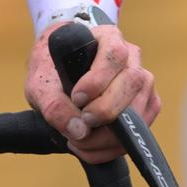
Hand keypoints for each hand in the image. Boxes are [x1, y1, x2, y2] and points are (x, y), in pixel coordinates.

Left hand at [24, 21, 160, 163]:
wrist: (59, 77)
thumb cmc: (51, 72)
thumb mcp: (40, 84)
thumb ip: (53, 105)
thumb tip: (79, 130)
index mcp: (106, 38)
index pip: (114, 54)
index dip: (98, 79)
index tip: (77, 98)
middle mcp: (131, 57)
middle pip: (132, 82)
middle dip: (106, 111)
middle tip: (81, 126)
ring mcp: (142, 81)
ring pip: (140, 109)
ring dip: (110, 136)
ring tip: (79, 142)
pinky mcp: (146, 104)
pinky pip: (142, 127)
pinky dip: (116, 145)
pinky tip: (92, 148)